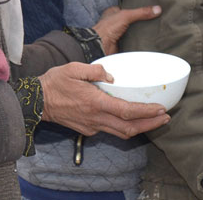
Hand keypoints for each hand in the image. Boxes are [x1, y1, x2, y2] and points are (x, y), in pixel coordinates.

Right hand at [39, 62, 169, 138]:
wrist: (36, 102)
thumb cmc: (54, 82)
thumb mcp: (74, 68)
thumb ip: (95, 70)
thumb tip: (111, 75)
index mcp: (95, 103)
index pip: (127, 112)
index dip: (146, 112)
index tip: (161, 109)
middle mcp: (96, 118)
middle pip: (129, 128)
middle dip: (150, 124)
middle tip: (166, 117)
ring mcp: (92, 126)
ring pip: (121, 133)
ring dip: (140, 128)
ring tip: (154, 120)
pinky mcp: (87, 129)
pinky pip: (111, 130)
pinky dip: (125, 127)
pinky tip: (131, 119)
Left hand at [93, 5, 161, 54]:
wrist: (101, 46)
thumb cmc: (108, 28)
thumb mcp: (126, 15)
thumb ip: (141, 12)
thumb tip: (158, 9)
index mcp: (114, 12)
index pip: (128, 7)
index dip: (138, 7)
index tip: (150, 7)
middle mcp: (116, 22)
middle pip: (132, 19)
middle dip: (141, 20)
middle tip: (155, 18)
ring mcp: (119, 32)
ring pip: (133, 30)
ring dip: (141, 30)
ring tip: (156, 27)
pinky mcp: (122, 42)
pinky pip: (134, 39)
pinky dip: (140, 39)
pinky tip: (149, 38)